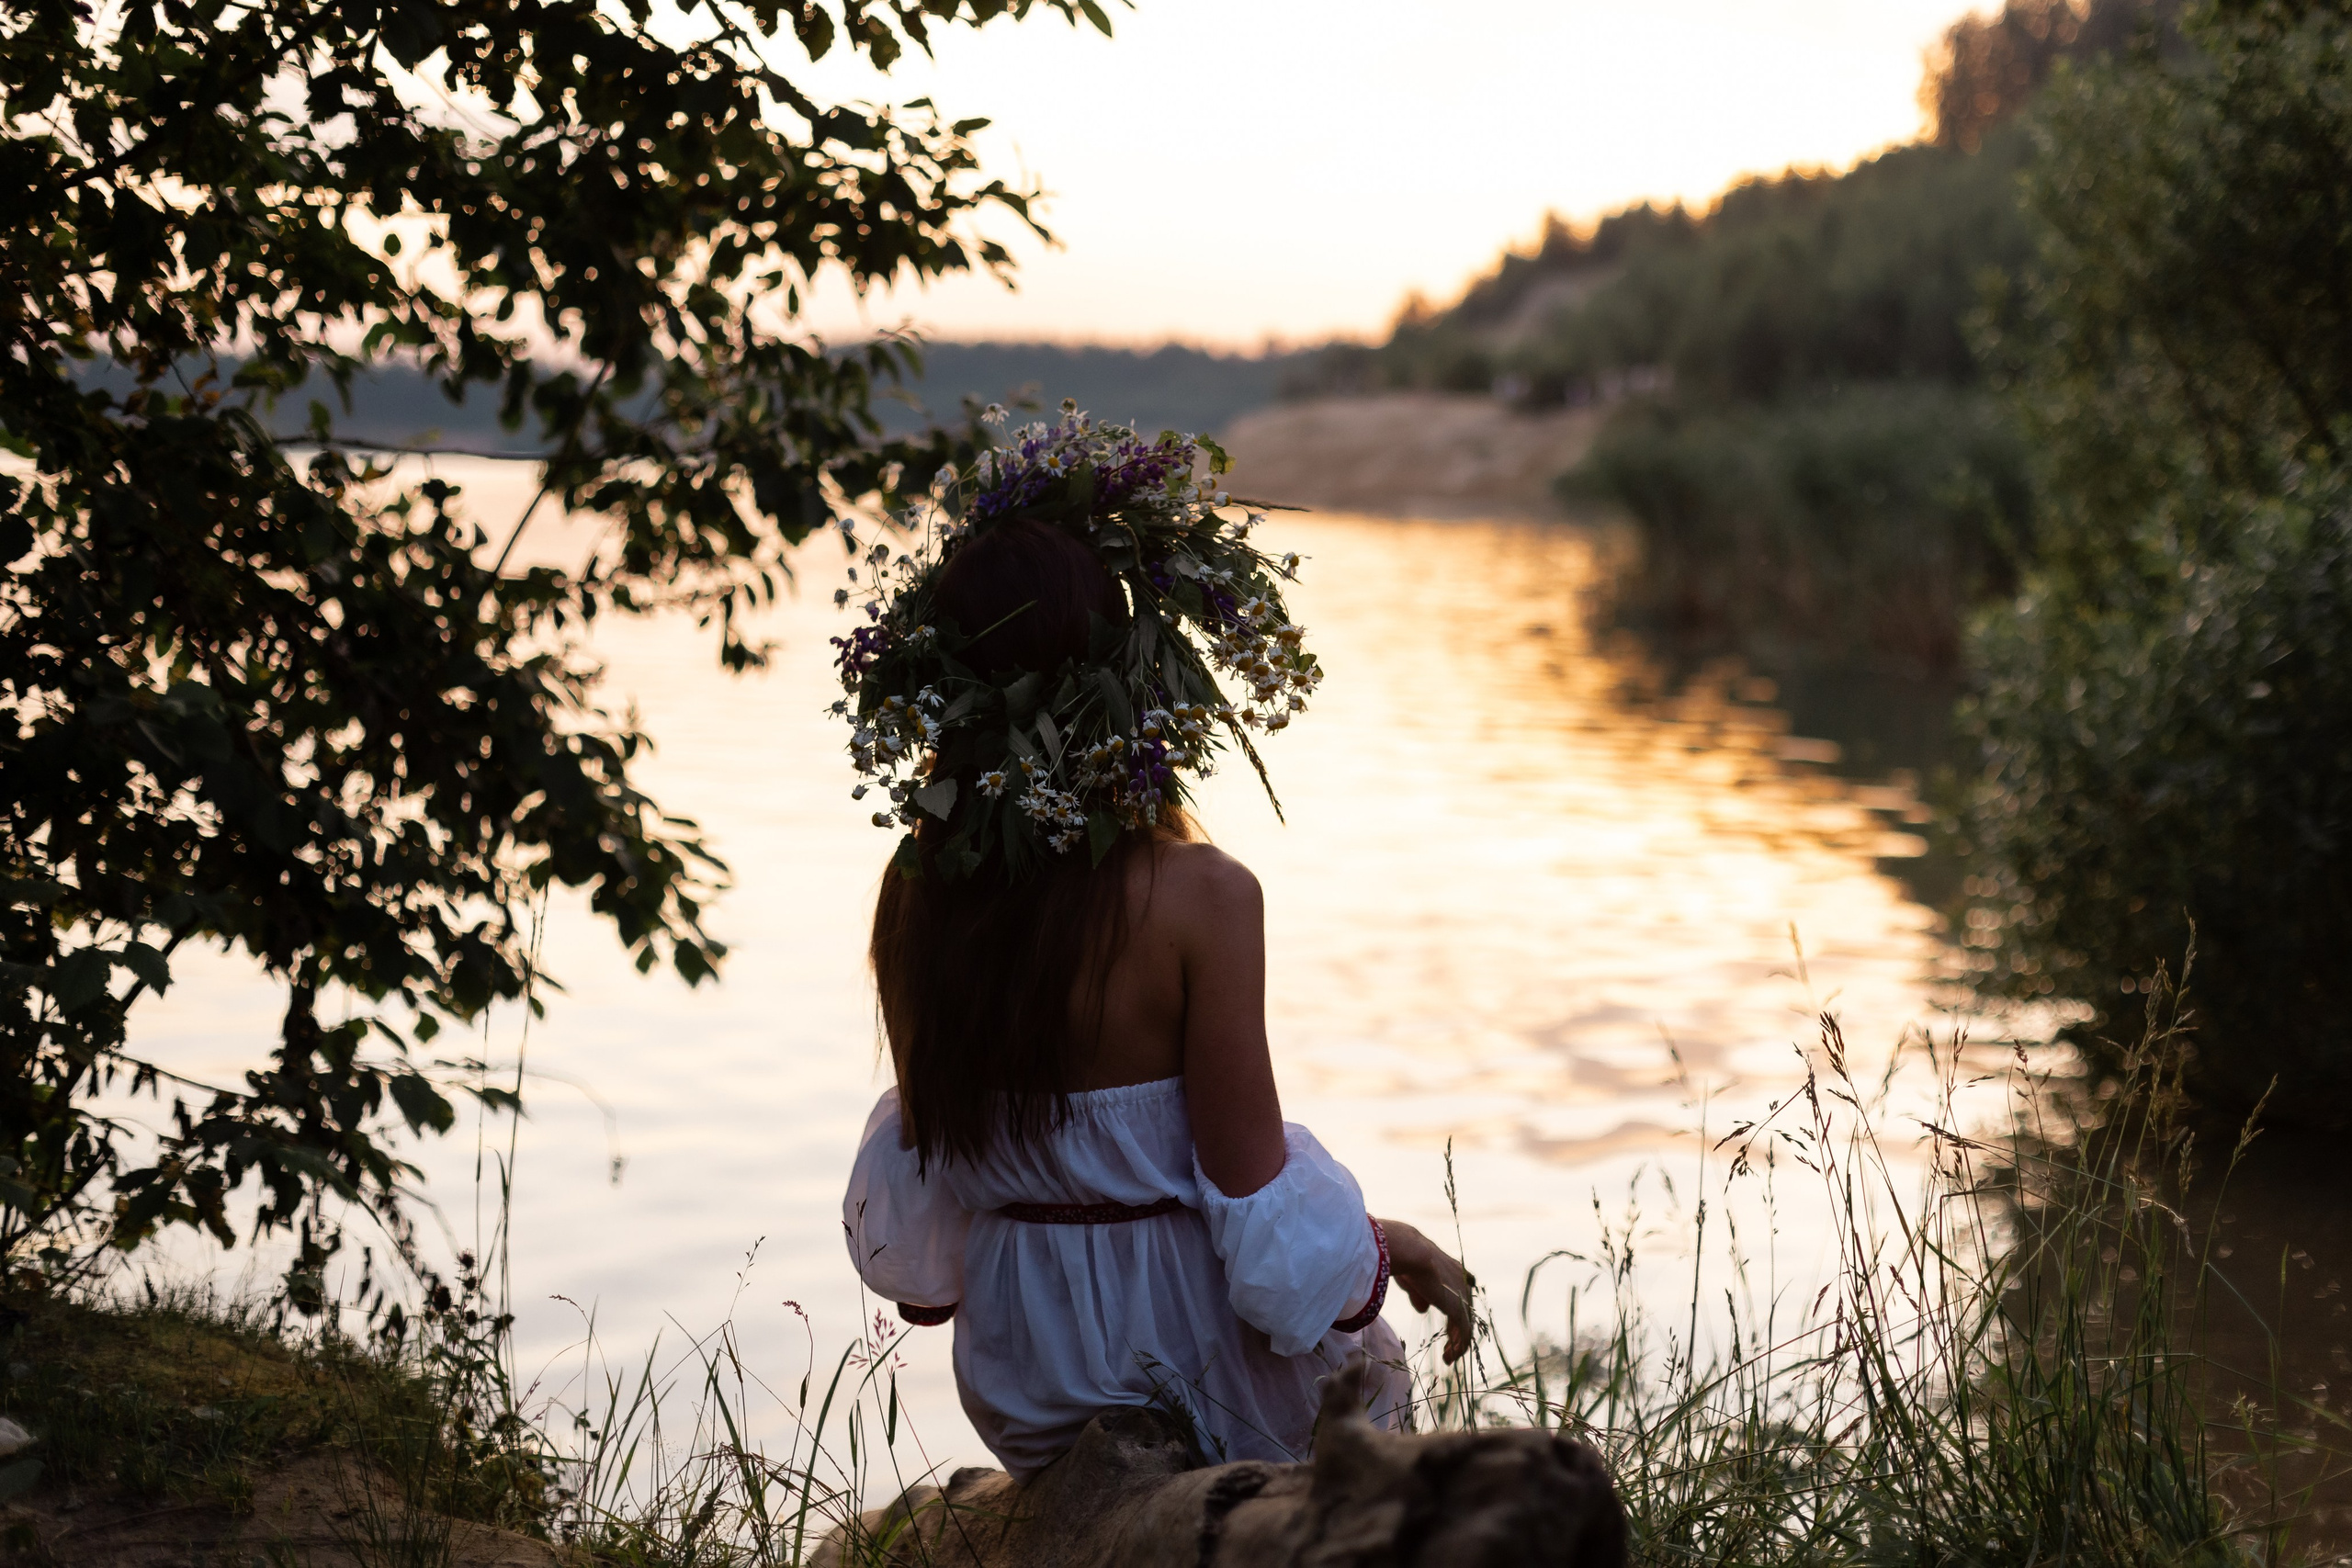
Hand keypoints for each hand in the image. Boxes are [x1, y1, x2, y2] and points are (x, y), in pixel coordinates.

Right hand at [1379, 1218, 1474, 1363]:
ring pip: (1466, 1325)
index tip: (1448, 1326)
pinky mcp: (1459, 1309)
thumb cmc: (1405, 1259)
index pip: (1458, 1293)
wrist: (1411, 1253)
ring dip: (1457, 1342)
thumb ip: (1419, 1295)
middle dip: (1457, 1330)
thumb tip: (1423, 1309)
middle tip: (1449, 1346)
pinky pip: (1464, 1333)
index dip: (1454, 1310)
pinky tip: (1449, 1357)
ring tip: (1448, 1357)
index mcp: (1453, 1270)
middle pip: (1465, 1310)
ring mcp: (1462, 1296)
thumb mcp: (1412, 1280)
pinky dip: (1458, 1347)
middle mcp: (1462, 1282)